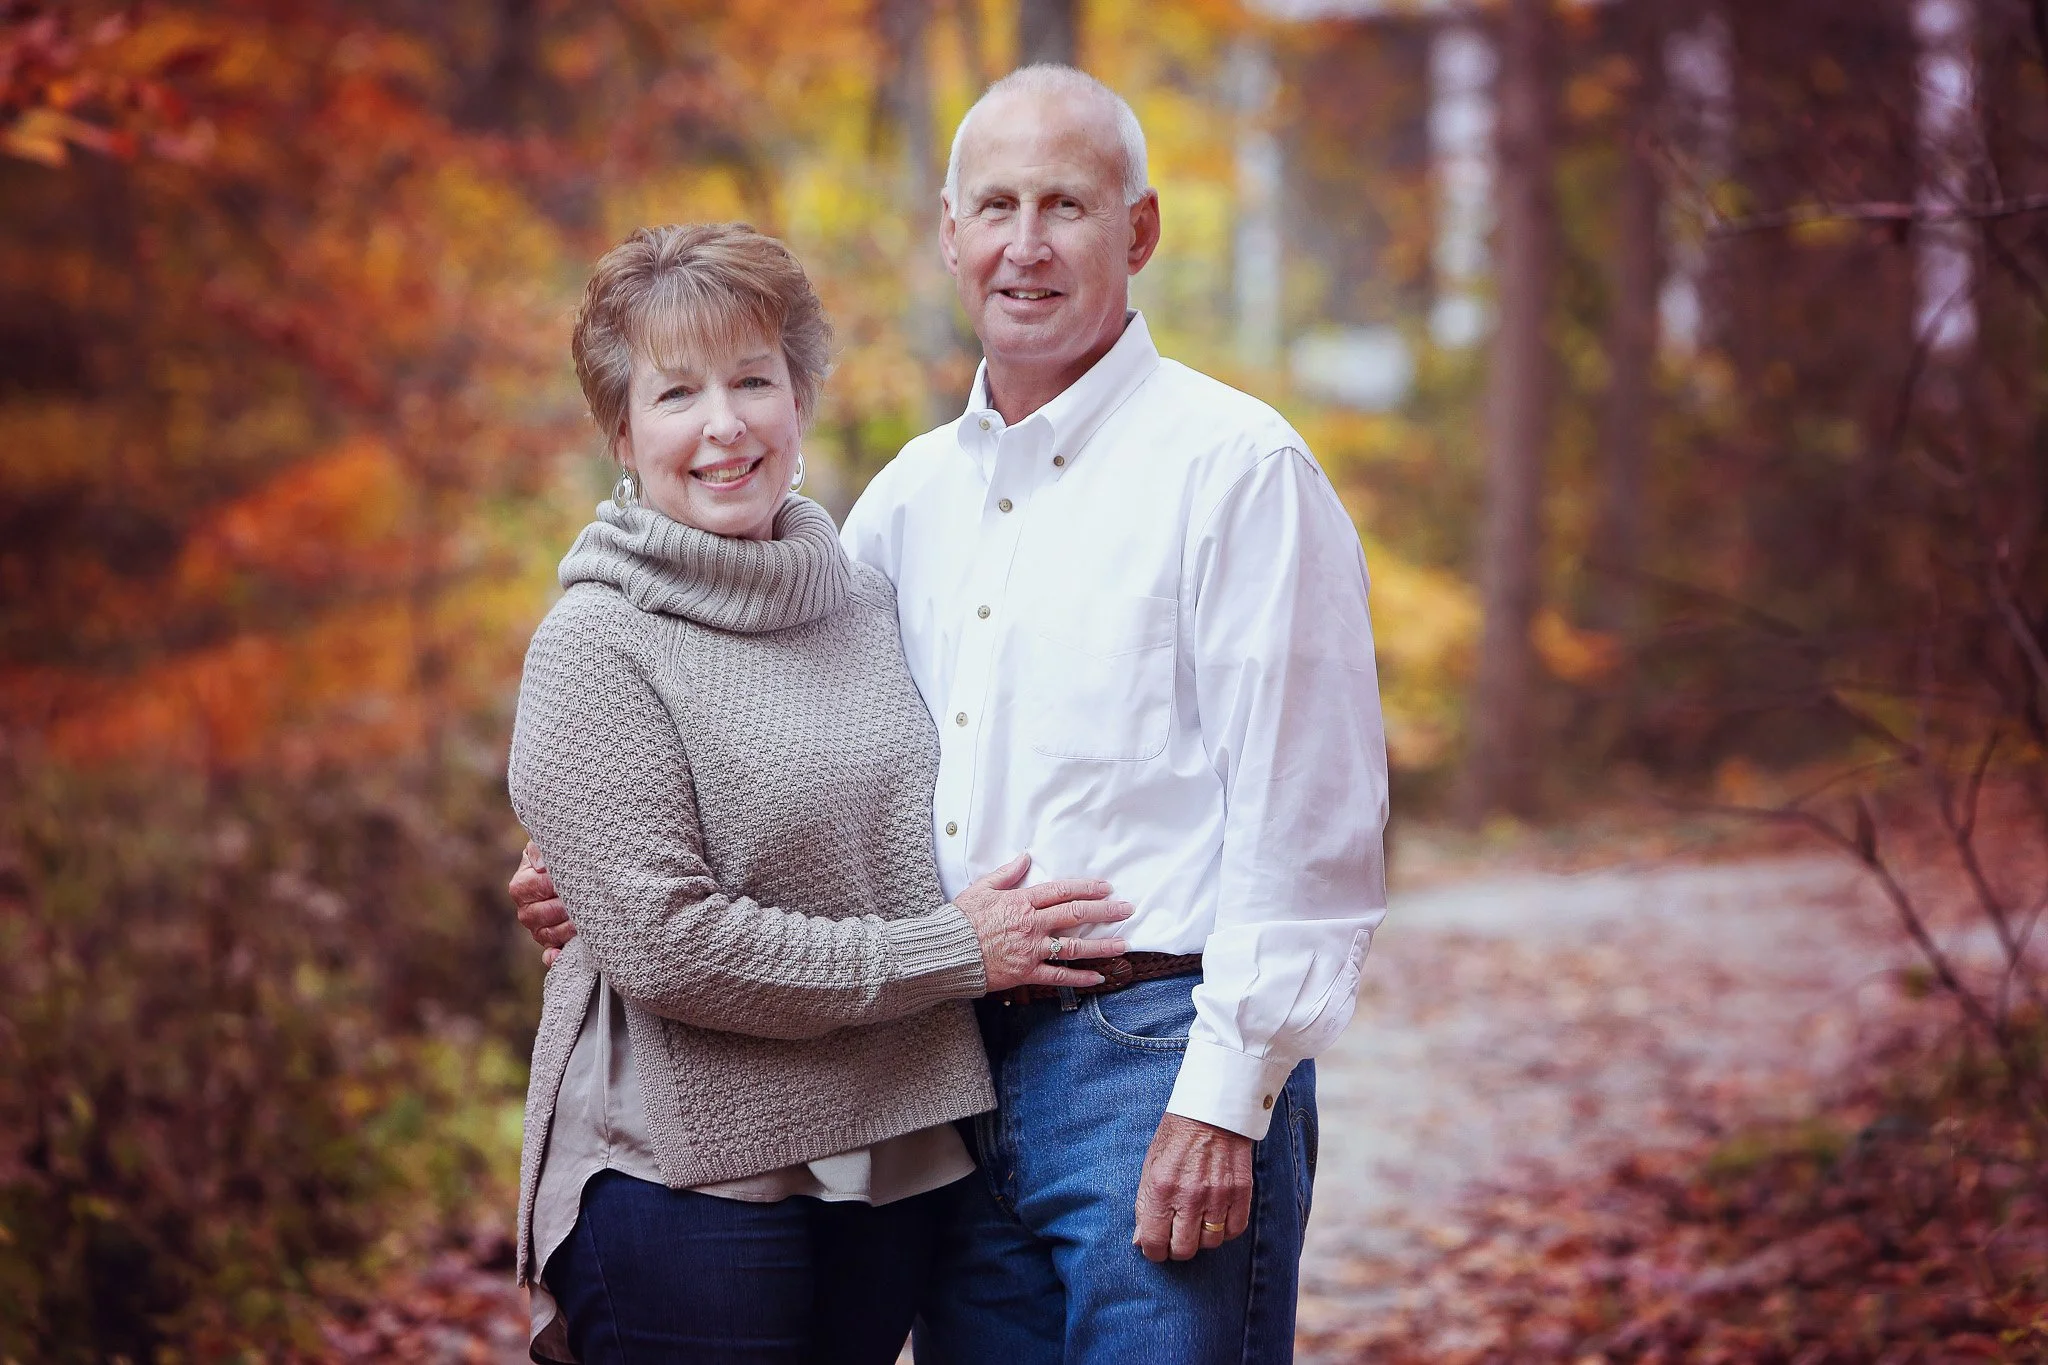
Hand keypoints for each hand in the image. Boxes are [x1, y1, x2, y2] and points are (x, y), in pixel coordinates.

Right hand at [511, 841, 575, 966]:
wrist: (573, 873)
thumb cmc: (562, 857)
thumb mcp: (550, 847)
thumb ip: (541, 850)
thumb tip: (541, 867)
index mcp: (521, 885)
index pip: (535, 887)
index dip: (555, 883)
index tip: (575, 878)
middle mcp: (525, 910)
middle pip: (540, 914)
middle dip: (565, 907)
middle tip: (587, 899)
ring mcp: (537, 929)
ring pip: (548, 934)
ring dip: (568, 928)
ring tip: (588, 917)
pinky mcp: (551, 944)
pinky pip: (549, 956)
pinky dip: (555, 957)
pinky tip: (561, 954)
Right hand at [954, 853, 1132, 993]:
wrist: (947, 952)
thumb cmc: (961, 920)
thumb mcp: (981, 889)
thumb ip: (1006, 874)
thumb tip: (1025, 858)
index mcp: (1022, 901)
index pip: (1062, 891)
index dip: (1087, 888)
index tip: (1106, 887)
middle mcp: (1032, 925)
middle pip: (1076, 914)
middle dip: (1105, 911)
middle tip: (1126, 909)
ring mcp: (1032, 950)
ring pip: (1074, 946)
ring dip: (1102, 945)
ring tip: (1123, 944)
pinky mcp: (1027, 972)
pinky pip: (1059, 976)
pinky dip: (1079, 977)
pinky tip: (1099, 977)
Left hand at [1132, 1114, 1253, 1262]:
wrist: (1212, 1111)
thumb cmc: (1176, 1137)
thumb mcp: (1150, 1166)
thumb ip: (1145, 1205)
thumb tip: (1141, 1240)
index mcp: (1162, 1188)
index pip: (1155, 1242)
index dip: (1153, 1251)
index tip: (1156, 1246)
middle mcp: (1190, 1195)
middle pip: (1184, 1249)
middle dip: (1176, 1248)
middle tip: (1176, 1235)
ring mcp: (1218, 1195)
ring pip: (1210, 1243)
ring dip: (1202, 1237)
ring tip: (1197, 1221)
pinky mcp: (1241, 1192)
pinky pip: (1234, 1230)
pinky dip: (1225, 1230)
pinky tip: (1217, 1216)